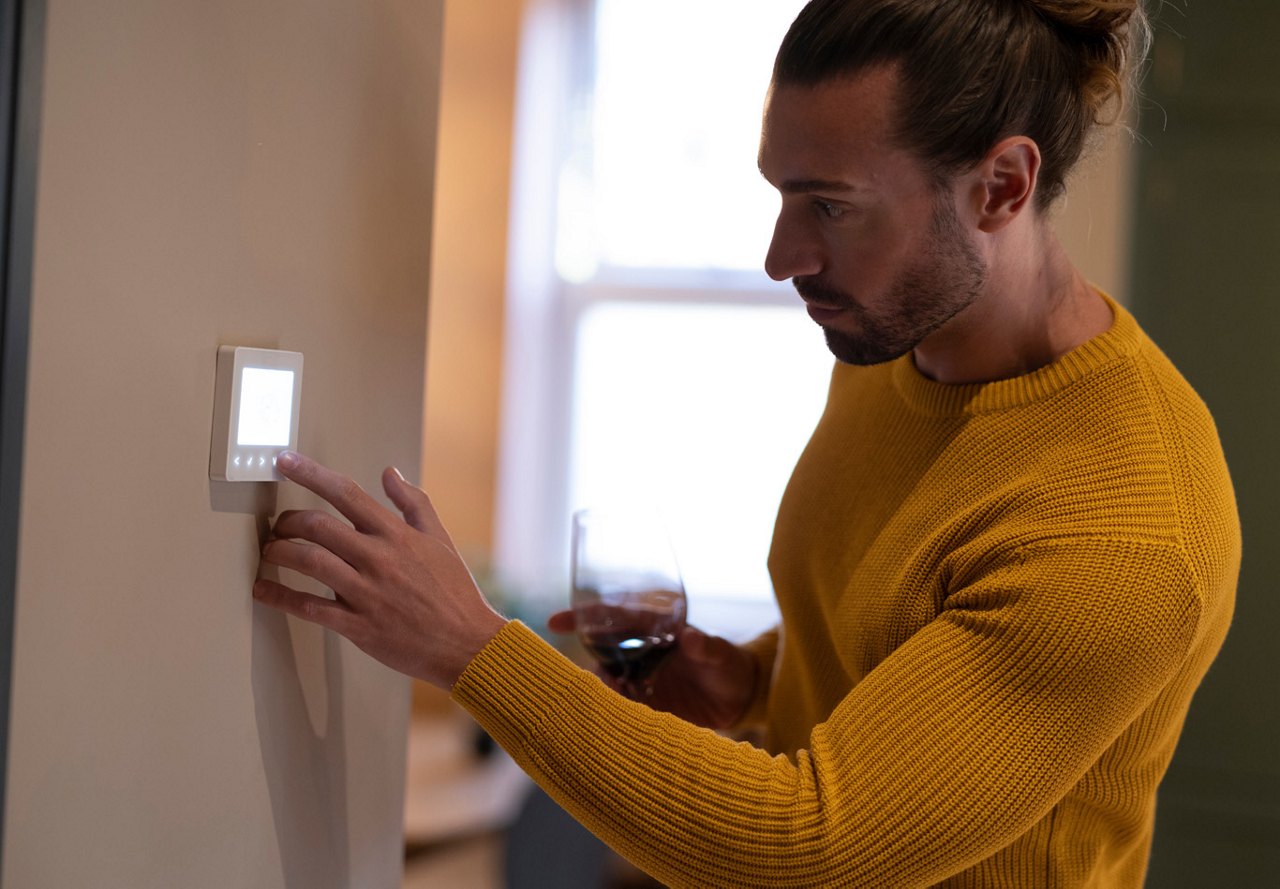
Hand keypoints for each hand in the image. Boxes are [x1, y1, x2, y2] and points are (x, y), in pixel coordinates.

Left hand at [252, 451, 507, 687]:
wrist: (465, 642)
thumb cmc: (454, 591)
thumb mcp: (440, 539)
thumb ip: (414, 503)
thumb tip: (390, 473)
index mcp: (397, 535)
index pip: (346, 493)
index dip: (311, 473)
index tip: (284, 461)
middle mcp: (379, 559)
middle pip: (318, 526)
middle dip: (288, 521)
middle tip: (278, 524)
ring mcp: (367, 593)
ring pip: (310, 562)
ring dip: (280, 552)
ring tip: (269, 551)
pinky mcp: (358, 626)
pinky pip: (310, 608)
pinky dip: (281, 597)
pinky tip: (264, 590)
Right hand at [548, 611, 756, 729]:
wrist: (741, 699)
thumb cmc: (730, 665)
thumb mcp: (721, 654)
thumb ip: (706, 647)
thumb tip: (691, 637)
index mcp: (654, 629)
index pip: (613, 617)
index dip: (584, 617)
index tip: (555, 621)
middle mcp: (642, 652)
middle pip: (603, 652)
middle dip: (590, 662)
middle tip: (591, 678)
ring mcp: (642, 679)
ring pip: (608, 682)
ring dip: (603, 691)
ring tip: (610, 701)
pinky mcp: (647, 705)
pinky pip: (622, 707)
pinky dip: (614, 713)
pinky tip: (612, 722)